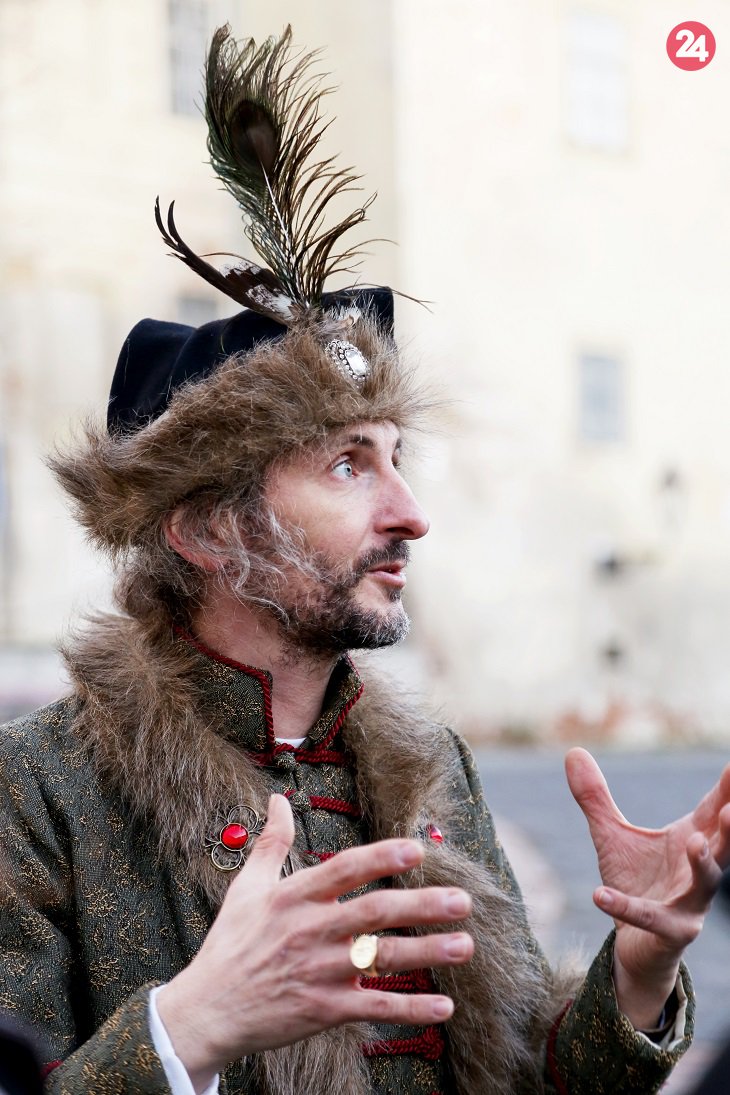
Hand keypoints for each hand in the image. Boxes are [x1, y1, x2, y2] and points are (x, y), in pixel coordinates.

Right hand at [157, 794, 473, 1091]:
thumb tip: (277, 798)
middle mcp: (312, 931)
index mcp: (295, 897)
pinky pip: (375, 1008)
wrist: (208, 1011)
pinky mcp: (325, 1009)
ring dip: (427, 954)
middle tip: (461, 900)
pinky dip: (411, 1009)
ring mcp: (321, 972)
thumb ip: (271, 842)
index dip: (380, 858)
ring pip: (382, 959)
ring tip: (465, 945)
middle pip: (374, 913)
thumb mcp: (247, 887)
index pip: (344, 870)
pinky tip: (444, 1007)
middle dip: (421, 906)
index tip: (415, 850)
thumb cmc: (230, 944)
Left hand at [566, 748, 729, 1028]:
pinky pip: (650, 919)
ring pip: (705, 882)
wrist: (635, 943)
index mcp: (692, 839)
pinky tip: (598, 895)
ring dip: (703, 863)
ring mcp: (690, 903)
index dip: (727, 789)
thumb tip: (573, 752)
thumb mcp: (611, 835)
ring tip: (697, 842)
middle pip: (722, 844)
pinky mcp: (670, 931)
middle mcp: (698, 870)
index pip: (714, 809)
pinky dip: (625, 906)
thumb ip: (595, 797)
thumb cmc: (635, 881)